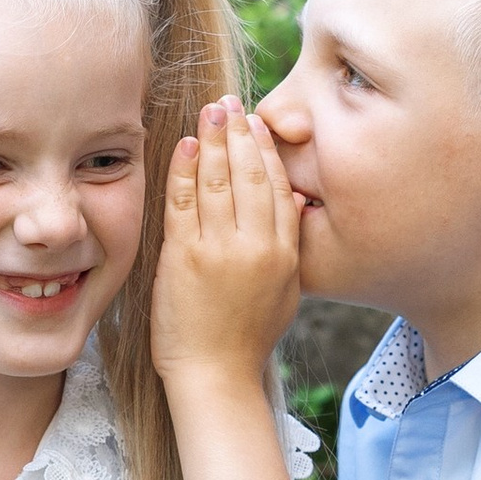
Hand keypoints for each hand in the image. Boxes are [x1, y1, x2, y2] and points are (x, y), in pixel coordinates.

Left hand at [153, 100, 302, 383]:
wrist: (215, 376)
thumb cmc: (247, 338)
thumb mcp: (286, 291)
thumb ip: (289, 246)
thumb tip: (296, 204)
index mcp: (285, 253)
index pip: (278, 186)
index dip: (267, 150)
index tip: (258, 124)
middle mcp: (256, 245)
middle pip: (250, 173)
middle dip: (240, 132)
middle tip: (230, 103)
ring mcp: (220, 249)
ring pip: (218, 179)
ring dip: (214, 139)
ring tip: (210, 110)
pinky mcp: (185, 256)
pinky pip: (184, 200)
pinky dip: (184, 168)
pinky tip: (185, 144)